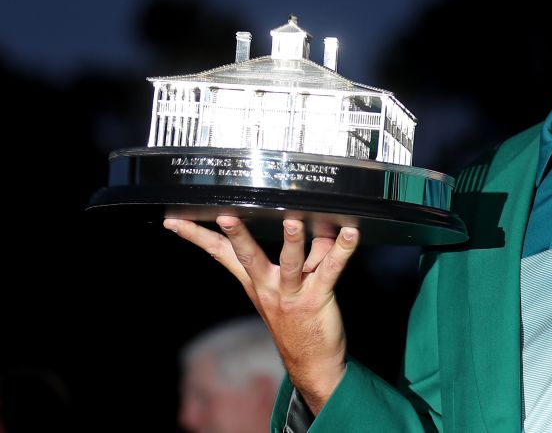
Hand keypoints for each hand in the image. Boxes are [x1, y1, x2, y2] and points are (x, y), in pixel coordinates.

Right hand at [164, 215, 357, 413]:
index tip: (174, 220)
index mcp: (255, 281)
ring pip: (290, 262)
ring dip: (292, 241)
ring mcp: (292, 293)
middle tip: (225, 216)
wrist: (312, 363)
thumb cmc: (298, 320)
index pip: (221, 253)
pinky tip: (351, 233)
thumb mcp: (289, 286)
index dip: (197, 236)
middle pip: (247, 256)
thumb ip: (302, 253)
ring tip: (293, 222)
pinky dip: (343, 249)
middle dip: (236, 235)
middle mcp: (268, 286)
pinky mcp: (318, 297)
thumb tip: (317, 223)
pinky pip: (332, 268)